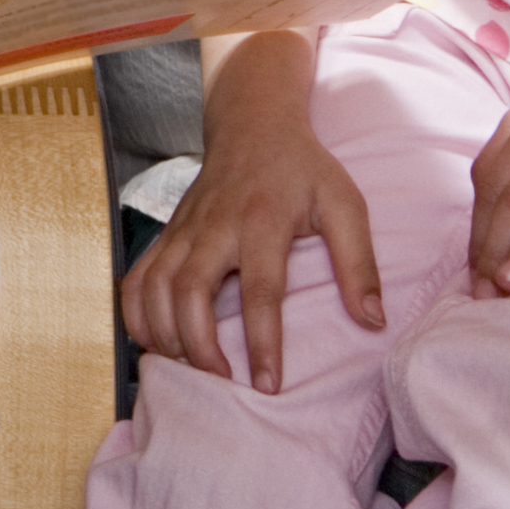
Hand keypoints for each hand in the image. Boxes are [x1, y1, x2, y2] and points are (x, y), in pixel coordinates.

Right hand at [122, 34, 378, 389]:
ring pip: (156, 287)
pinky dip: (136, 313)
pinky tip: (153, 342)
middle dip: (199, 344)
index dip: (263, 341)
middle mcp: (214, 226)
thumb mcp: (345, 204)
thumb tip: (372, 321)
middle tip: (221, 381)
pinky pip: (137, 277)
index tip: (268, 384)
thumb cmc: (303, 169)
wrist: (251, 124)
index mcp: (263, 220)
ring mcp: (183, 229)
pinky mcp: (166, 234)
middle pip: (191, 292)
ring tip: (189, 369)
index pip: (260, 290)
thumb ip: (359, 263)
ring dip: (166, 333)